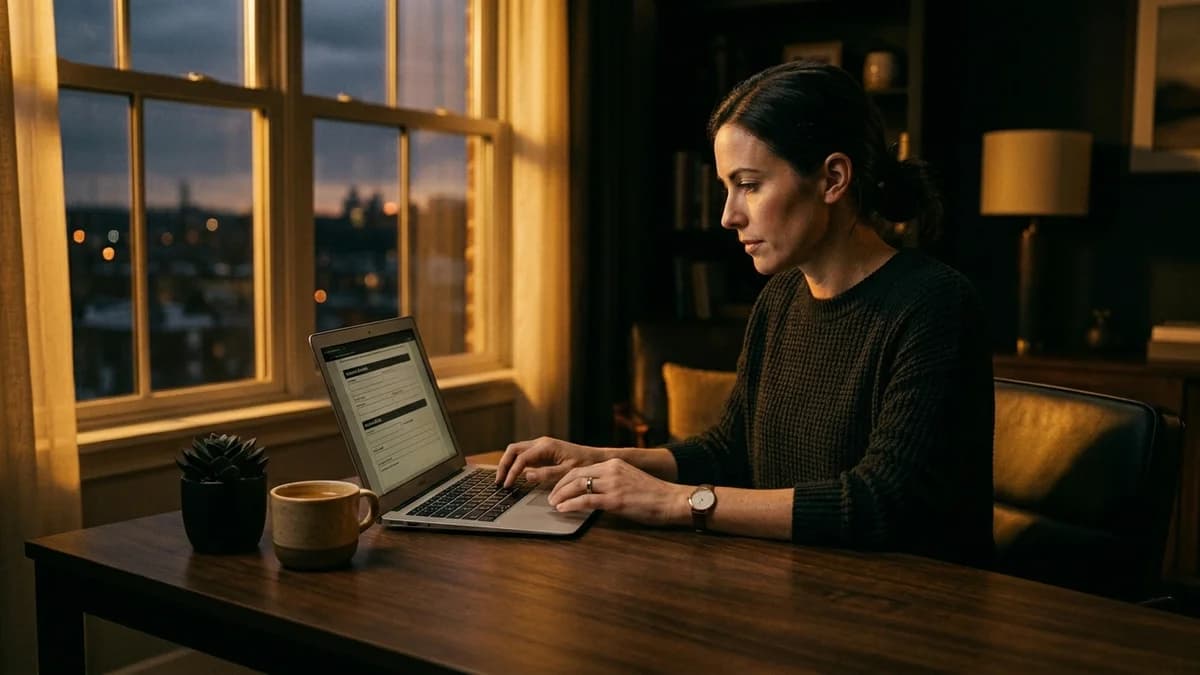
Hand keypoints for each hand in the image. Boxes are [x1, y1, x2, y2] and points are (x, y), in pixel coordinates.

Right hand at [494, 436, 604, 487]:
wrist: (596, 458)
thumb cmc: (585, 464)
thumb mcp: (567, 471)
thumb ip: (546, 474)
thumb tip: (527, 475)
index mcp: (546, 446)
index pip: (521, 458)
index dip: (512, 472)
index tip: (507, 485)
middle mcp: (541, 443)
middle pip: (513, 450)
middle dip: (504, 465)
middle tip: (499, 481)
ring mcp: (541, 446)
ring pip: (516, 451)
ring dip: (508, 464)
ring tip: (503, 479)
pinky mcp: (542, 451)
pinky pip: (524, 455)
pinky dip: (515, 464)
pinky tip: (514, 476)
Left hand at [548, 458, 691, 526]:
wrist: (672, 500)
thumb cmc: (655, 495)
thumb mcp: (630, 480)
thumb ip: (612, 482)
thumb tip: (595, 493)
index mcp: (614, 463)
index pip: (582, 468)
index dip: (565, 479)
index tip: (558, 488)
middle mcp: (611, 470)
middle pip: (575, 474)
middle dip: (559, 486)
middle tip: (551, 497)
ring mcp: (613, 484)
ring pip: (577, 486)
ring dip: (561, 496)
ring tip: (554, 504)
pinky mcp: (615, 500)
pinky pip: (586, 500)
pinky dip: (570, 505)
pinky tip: (563, 510)